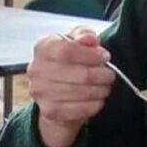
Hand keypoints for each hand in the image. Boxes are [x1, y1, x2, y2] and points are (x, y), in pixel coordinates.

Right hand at [26, 28, 114, 146]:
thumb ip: (84, 36)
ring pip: (81, 92)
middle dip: (100, 75)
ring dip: (99, 90)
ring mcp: (40, 92)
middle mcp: (36, 70)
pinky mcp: (50, 111)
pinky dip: (94, 105)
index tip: (104, 56)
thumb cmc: (68, 62)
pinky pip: (79, 109)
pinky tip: (98, 99)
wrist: (54, 92)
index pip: (67, 50)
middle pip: (79, 74)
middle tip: (109, 75)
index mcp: (43, 48)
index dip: (91, 55)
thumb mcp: (76, 42)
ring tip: (105, 87)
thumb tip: (90, 39)